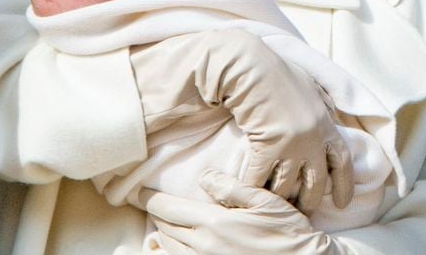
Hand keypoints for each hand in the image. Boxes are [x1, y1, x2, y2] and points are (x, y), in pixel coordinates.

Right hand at [130, 28, 352, 211]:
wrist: (252, 67)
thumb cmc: (277, 72)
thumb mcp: (309, 85)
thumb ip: (323, 103)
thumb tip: (332, 112)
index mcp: (326, 124)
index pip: (342, 162)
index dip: (343, 185)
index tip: (342, 204)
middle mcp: (313, 140)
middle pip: (315, 182)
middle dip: (307, 200)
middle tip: (299, 210)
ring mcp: (291, 146)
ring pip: (286, 186)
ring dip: (278, 197)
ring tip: (272, 203)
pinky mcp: (267, 148)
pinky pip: (260, 179)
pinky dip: (253, 188)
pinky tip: (247, 191)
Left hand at [139, 169, 351, 253]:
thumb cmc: (287, 232)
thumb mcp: (263, 199)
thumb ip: (230, 187)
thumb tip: (204, 177)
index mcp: (214, 224)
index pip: (169, 209)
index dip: (150, 200)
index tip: (138, 192)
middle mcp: (205, 248)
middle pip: (166, 230)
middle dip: (158, 216)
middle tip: (151, 204)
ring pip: (171, 250)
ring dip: (163, 236)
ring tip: (161, 225)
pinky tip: (169, 250)